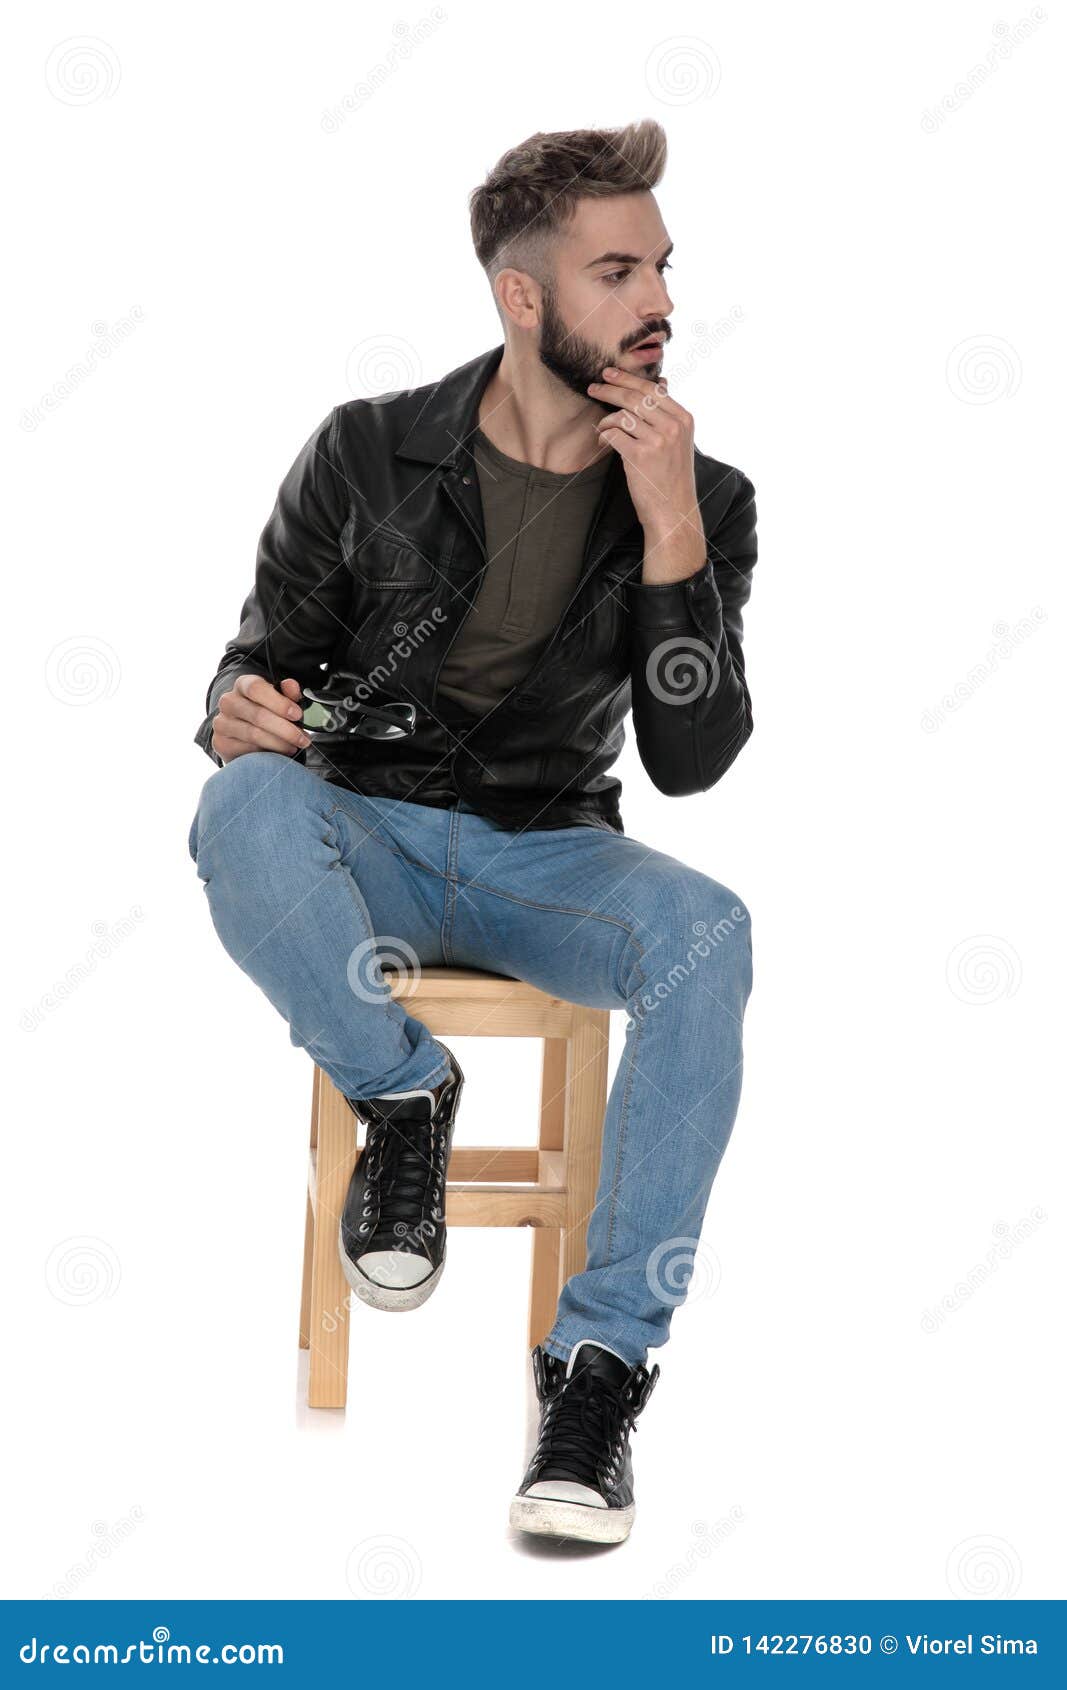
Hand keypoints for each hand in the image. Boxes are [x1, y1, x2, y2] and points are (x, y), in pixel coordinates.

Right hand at [213, 674, 310, 762]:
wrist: (244, 734)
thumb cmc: (265, 713)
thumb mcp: (280, 701)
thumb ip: (288, 693)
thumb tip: (291, 685)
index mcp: (243, 685)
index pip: (256, 688)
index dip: (279, 702)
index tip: (297, 715)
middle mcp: (228, 702)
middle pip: (258, 715)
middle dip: (286, 729)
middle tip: (303, 739)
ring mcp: (222, 723)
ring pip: (254, 734)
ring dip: (279, 743)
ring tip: (293, 747)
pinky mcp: (221, 743)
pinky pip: (246, 750)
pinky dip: (266, 754)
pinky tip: (277, 754)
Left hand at [588, 367, 704, 579]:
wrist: (673, 510)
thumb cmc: (672, 477)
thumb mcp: (680, 442)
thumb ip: (669, 415)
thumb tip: (661, 383)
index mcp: (684, 419)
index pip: (653, 389)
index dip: (628, 379)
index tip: (610, 374)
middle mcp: (673, 427)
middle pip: (635, 397)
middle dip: (610, 389)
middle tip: (593, 386)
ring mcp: (657, 441)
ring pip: (622, 416)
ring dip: (605, 419)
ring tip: (600, 428)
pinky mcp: (640, 456)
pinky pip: (613, 434)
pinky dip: (603, 435)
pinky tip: (602, 440)